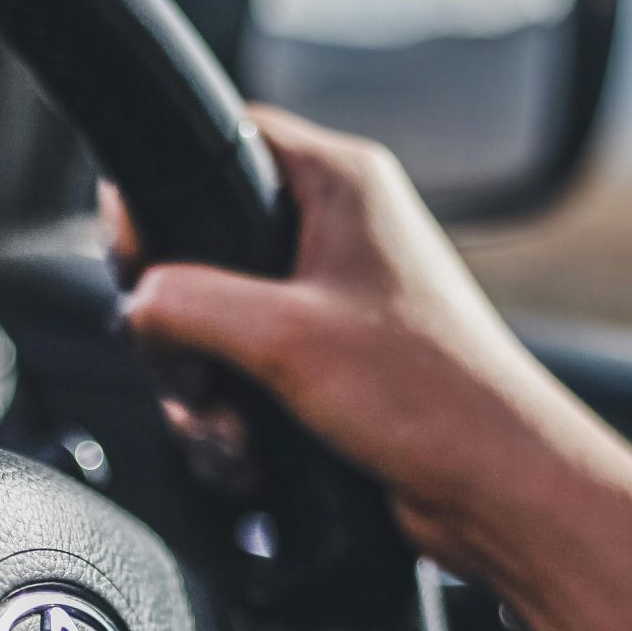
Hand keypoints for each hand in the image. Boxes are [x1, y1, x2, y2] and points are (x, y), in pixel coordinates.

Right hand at [109, 104, 631, 630]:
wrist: (495, 489)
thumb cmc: (430, 398)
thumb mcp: (281, 337)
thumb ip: (185, 302)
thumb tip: (136, 303)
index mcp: (340, 183)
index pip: (221, 140)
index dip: (162, 193)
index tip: (136, 252)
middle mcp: (338, 232)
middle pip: (202, 249)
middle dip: (180, 328)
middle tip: (192, 370)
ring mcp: (332, 303)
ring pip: (214, 327)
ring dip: (205, 390)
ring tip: (233, 429)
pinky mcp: (329, 368)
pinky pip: (245, 378)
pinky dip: (235, 420)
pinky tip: (251, 454)